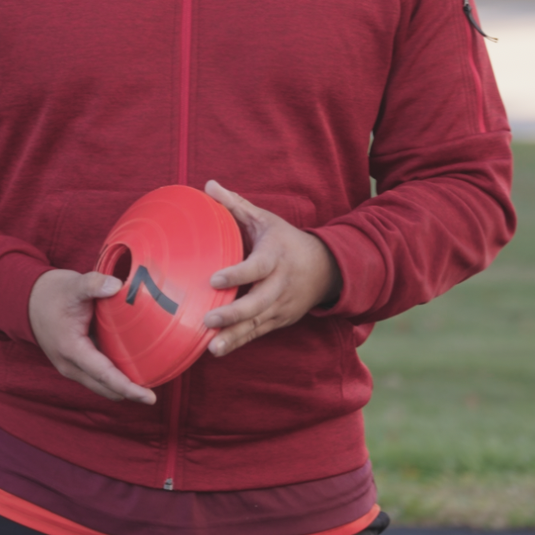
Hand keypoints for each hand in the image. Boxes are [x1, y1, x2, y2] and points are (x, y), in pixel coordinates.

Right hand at [28, 269, 156, 404]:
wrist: (29, 300)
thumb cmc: (52, 294)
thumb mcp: (73, 285)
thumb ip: (94, 284)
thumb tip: (118, 286)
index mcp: (71, 350)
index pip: (104, 375)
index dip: (128, 388)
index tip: (149, 398)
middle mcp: (70, 365)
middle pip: (106, 389)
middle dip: (130, 392)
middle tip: (156, 389)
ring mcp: (71, 367)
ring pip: (102, 386)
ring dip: (122, 386)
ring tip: (147, 378)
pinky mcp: (75, 364)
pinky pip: (98, 377)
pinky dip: (114, 377)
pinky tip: (131, 365)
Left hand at [202, 179, 340, 357]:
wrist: (326, 269)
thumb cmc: (285, 241)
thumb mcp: (265, 220)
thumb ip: (236, 205)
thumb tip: (208, 185)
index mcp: (275, 257)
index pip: (257, 268)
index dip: (237, 274)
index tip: (215, 280)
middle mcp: (280, 285)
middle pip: (258, 303)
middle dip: (234, 314)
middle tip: (208, 320)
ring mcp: (281, 306)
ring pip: (257, 323)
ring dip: (234, 336)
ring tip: (212, 348)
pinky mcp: (279, 321)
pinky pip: (258, 333)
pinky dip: (240, 342)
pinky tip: (219, 350)